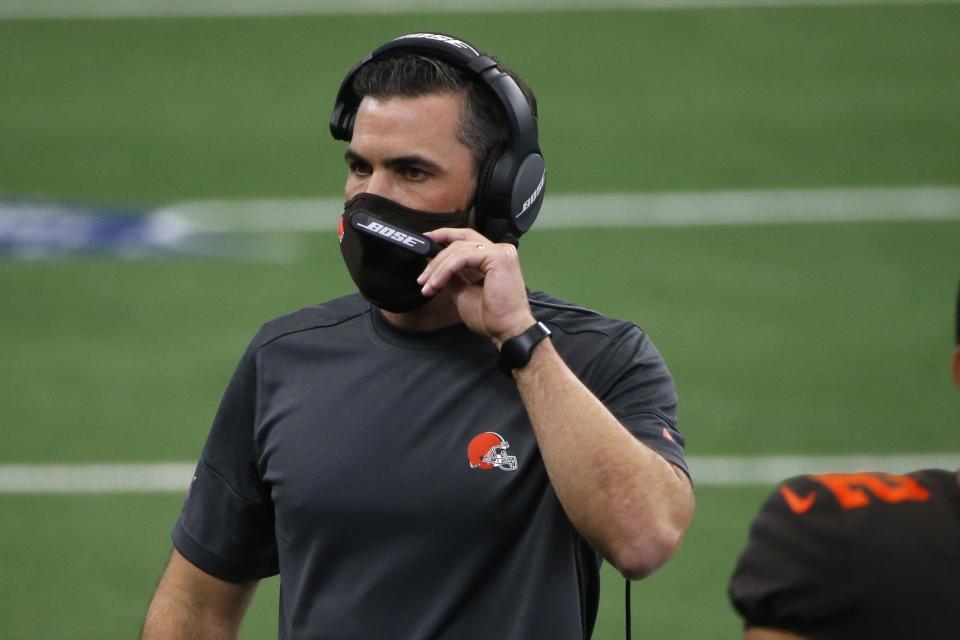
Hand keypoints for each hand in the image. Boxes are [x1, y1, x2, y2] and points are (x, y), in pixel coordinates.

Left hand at [418, 227, 535, 344]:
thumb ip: (453, 275)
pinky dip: (445, 270)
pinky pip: (462, 258)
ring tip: (427, 286)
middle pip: (460, 241)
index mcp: (494, 257)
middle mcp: (500, 250)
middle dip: (436, 256)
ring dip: (437, 269)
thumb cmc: (491, 316)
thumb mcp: (464, 291)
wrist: (505, 330)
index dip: (444, 236)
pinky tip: (437, 284)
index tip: (426, 243)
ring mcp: (500, 252)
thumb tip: (434, 264)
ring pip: (458, 250)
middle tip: (422, 277)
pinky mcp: (497, 257)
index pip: (466, 238)